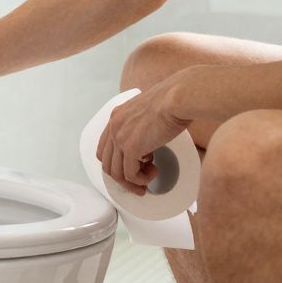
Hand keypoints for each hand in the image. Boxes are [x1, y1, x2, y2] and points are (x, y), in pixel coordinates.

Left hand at [96, 78, 191, 194]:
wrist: (176, 99)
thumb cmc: (171, 102)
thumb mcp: (148, 112)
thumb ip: (141, 125)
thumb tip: (147, 146)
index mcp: (116, 116)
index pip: (104, 148)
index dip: (116, 163)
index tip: (131, 170)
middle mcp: (114, 126)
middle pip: (107, 163)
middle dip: (122, 178)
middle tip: (139, 183)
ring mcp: (120, 137)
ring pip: (116, 173)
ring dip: (132, 183)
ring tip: (147, 181)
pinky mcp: (131, 148)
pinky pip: (130, 175)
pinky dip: (141, 180)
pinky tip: (154, 172)